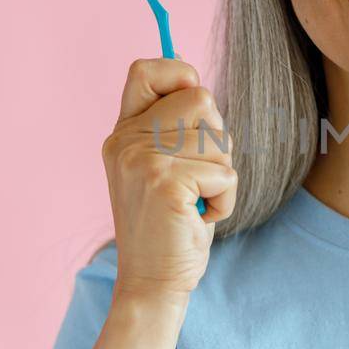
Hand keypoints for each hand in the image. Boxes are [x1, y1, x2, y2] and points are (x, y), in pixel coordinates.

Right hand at [102, 58, 237, 301]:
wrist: (152, 282)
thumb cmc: (169, 225)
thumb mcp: (161, 166)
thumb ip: (170, 125)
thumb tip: (188, 66)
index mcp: (123, 133)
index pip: (145, 70)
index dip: (179, 75)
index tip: (194, 109)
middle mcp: (126, 141)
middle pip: (201, 99)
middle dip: (216, 138)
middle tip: (198, 177)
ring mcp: (143, 160)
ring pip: (220, 139)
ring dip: (222, 176)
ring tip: (196, 202)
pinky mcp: (165, 183)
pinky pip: (226, 174)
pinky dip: (226, 201)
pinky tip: (200, 218)